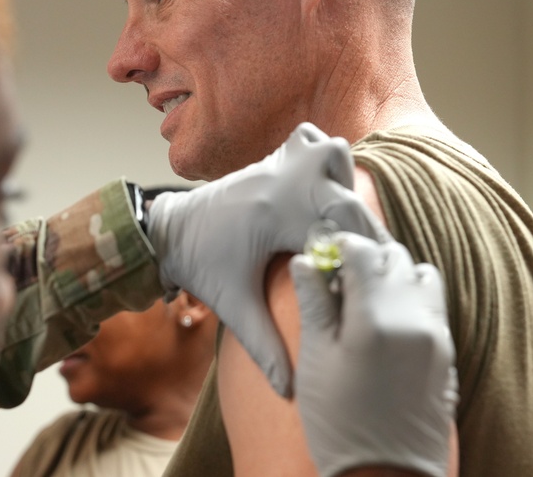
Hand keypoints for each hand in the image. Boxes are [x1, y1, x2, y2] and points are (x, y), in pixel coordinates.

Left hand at [146, 122, 388, 396]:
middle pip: (343, 191)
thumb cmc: (200, 268)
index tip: (365, 274)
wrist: (166, 232)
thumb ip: (265, 348)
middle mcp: (277, 183)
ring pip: (332, 154)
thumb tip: (289, 392)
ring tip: (338, 219)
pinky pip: (311, 140)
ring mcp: (274, 164)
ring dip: (344, 184)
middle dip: (361, 225)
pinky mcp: (271, 159)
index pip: (337, 227)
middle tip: (360, 254)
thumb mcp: (234, 307)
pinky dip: (324, 159)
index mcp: (270, 216)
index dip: (358, 253)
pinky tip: (319, 192)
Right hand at [290, 233, 456, 476]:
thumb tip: (305, 262)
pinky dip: (412, 302)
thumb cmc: (339, 423)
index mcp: (376, 318)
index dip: (342, 246)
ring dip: (396, 278)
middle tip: (342, 280)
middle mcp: (415, 319)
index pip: (365, 251)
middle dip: (369, 260)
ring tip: (367, 303)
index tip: (325, 257)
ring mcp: (438, 338)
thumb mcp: (315, 360)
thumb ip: (314, 303)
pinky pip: (434, 308)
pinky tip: (386, 328)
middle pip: (398, 258)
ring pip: (423, 278)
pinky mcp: (448, 356)